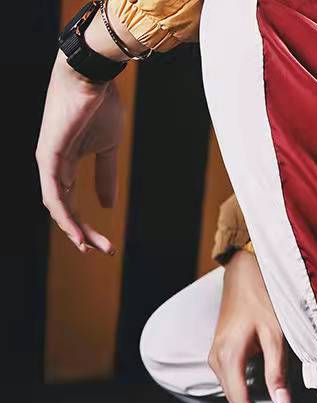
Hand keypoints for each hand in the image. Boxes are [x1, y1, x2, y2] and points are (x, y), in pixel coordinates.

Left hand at [36, 52, 122, 253]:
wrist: (94, 78)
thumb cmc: (101, 106)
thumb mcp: (108, 150)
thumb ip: (105, 177)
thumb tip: (107, 206)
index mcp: (64, 164)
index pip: (72, 204)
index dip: (87, 226)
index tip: (106, 244)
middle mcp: (52, 166)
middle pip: (64, 210)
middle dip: (83, 234)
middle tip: (105, 251)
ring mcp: (48, 161)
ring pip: (57, 207)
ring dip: (74, 230)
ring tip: (91, 247)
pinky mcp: (49, 156)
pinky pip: (54, 193)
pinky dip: (64, 215)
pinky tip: (75, 231)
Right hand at [208, 251, 295, 402]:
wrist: (246, 273)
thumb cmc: (265, 299)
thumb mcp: (276, 335)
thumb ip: (277, 371)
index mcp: (228, 357)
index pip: (240, 402)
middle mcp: (218, 360)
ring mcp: (219, 358)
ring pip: (239, 396)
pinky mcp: (226, 356)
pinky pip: (238, 385)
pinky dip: (255, 399)